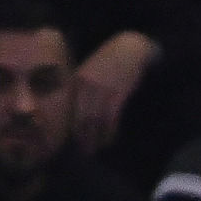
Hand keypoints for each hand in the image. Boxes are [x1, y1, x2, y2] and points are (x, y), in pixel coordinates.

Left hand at [71, 32, 160, 155]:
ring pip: (95, 120)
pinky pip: (111, 117)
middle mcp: (86, 85)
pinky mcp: (118, 93)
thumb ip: (83, 89)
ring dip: (96, 137)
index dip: (70, 128)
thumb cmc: (110, 62)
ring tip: (96, 149)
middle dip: (82, 137)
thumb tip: (77, 112)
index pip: (70, 109)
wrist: (130, 48)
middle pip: (81, 117)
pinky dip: (110, 130)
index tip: (70, 141)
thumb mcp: (91, 72)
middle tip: (83, 152)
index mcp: (76, 80)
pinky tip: (109, 139)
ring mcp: (102, 89)